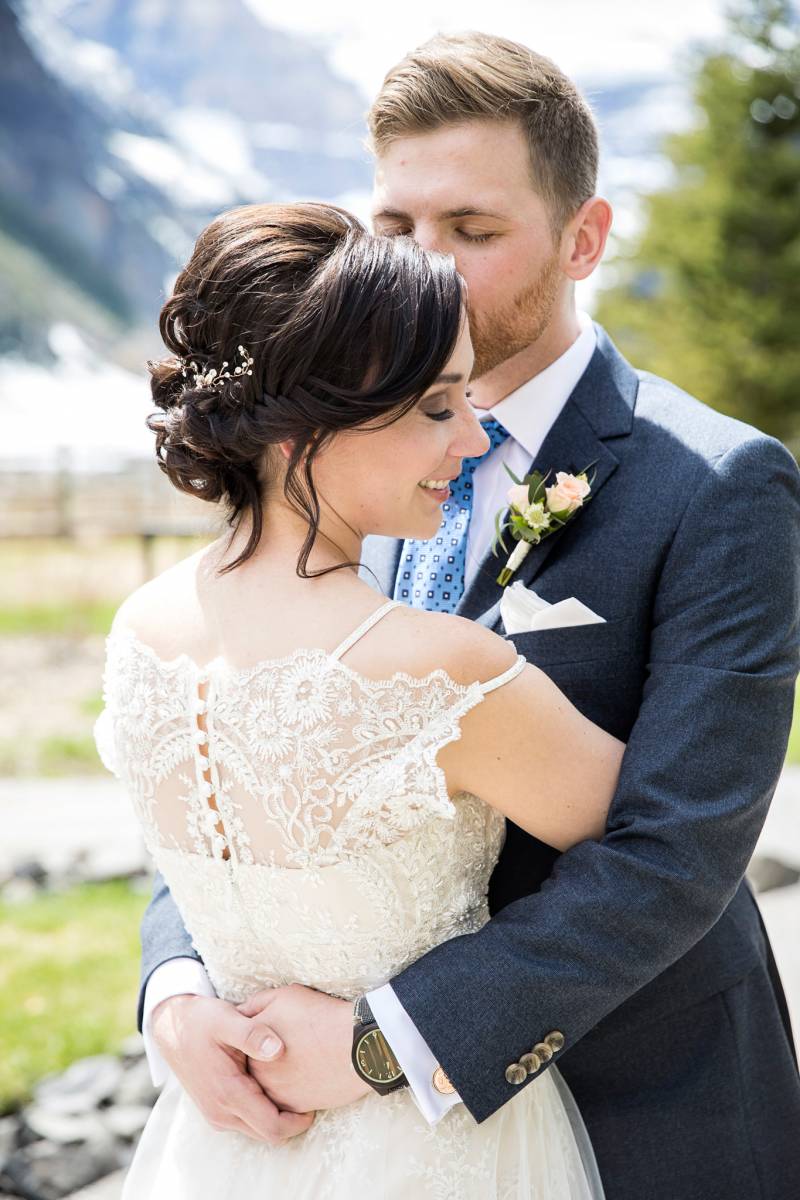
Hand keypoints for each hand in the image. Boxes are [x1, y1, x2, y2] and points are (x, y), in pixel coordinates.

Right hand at [150, 993, 315, 1142]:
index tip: (315, 1103)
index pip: (272, 1128)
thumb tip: (278, 1049)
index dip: (298, 1121)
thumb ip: (253, 1034)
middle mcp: (220, 1112)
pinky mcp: (215, 1110)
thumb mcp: (228, 1019)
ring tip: (295, 1088)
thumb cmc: (202, 1020)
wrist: (172, 1027)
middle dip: (291, 1120)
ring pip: (257, 1129)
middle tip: (311, 1095)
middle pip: (268, 1134)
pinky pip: (247, 1121)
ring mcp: (216, 1115)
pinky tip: (274, 1087)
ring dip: (277, 1116)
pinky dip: (263, 1111)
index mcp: (227, 1093)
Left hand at [235, 984, 372, 1112]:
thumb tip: (242, 1012)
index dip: (255, 1034)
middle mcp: (257, 1074)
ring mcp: (275, 1094)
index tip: (269, 1030)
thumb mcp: (283, 997)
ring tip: (298, 1060)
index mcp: (250, 1046)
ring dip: (277, 1076)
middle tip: (287, 1046)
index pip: (241, 1043)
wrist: (357, 1046)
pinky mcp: (294, 1109)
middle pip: (253, 1066)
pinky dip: (292, 1091)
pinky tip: (306, 1075)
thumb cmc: (320, 1016)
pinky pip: (285, 1102)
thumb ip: (256, 1004)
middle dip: (263, 1058)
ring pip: (268, 1086)